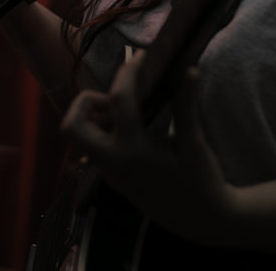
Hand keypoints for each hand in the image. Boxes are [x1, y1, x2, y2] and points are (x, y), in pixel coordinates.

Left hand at [61, 54, 234, 246]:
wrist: (203, 219)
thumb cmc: (201, 180)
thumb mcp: (193, 141)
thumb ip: (185, 104)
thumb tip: (189, 70)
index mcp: (133, 150)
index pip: (119, 100)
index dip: (129, 72)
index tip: (141, 57)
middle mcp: (114, 162)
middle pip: (72, 125)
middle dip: (86, 102)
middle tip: (116, 97)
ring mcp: (110, 173)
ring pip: (81, 139)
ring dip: (93, 117)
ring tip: (127, 110)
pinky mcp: (114, 179)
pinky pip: (96, 149)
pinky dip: (105, 131)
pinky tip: (132, 126)